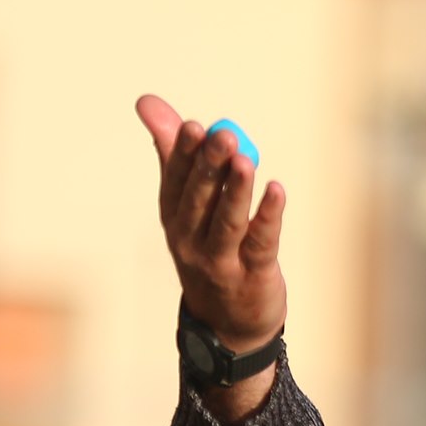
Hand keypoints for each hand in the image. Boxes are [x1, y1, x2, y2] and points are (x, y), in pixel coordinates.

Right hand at [136, 94, 286, 411]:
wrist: (228, 324)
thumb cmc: (209, 251)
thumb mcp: (187, 205)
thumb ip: (174, 152)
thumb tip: (147, 101)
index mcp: (174, 216)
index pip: (176, 179)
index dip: (183, 152)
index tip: (193, 124)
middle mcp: (190, 239)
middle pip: (200, 198)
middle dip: (211, 165)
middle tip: (224, 134)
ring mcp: (220, 261)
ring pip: (228, 221)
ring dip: (237, 191)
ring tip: (246, 160)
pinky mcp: (253, 275)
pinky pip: (261, 243)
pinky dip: (268, 216)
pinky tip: (277, 190)